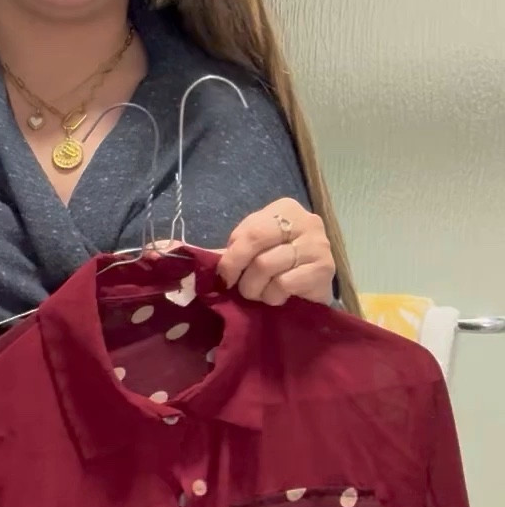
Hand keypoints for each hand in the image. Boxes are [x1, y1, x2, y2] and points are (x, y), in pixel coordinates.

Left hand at [217, 199, 334, 306]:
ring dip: (256, 289)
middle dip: (242, 275)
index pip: (251, 231)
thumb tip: (181, 249)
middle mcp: (306, 221)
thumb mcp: (251, 250)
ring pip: (269, 267)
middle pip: (258, 247)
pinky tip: (279, 296)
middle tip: (241, 289)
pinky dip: (273, 296)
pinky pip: (285, 284)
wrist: (310, 289)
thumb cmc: (276, 266)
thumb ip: (227, 250)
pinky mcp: (325, 269)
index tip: (224, 277)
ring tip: (261, 293)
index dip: (232, 259)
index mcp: (285, 209)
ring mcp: (318, 245)